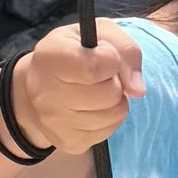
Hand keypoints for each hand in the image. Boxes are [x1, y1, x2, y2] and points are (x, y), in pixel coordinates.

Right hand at [10, 22, 142, 154]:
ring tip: (97, 91)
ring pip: (114, 114)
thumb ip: (125, 49)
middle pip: (110, 93)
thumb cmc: (73, 53)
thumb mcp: (99, 34)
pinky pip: (110, 130)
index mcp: (49, 57)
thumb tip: (137, 90)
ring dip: (115, 100)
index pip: (96, 67)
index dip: (111, 59)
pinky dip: (109, 118)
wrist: (39, 87)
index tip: (103, 55)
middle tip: (99, 76)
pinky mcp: (68, 142)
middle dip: (114, 81)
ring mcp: (55, 122)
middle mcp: (45, 92)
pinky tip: (93, 107)